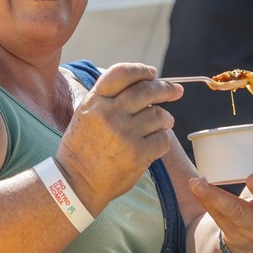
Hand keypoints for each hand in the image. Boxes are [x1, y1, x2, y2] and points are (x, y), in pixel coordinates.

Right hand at [56, 63, 183, 213]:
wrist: (76, 182)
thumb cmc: (81, 148)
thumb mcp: (85, 115)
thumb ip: (108, 99)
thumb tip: (140, 85)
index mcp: (95, 101)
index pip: (122, 73)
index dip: (140, 70)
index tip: (152, 73)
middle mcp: (110, 113)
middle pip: (146, 90)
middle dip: (166, 88)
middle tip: (176, 91)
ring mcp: (125, 133)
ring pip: (159, 114)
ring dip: (165, 118)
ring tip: (164, 122)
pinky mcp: (138, 154)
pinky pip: (163, 139)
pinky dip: (163, 139)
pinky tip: (157, 142)